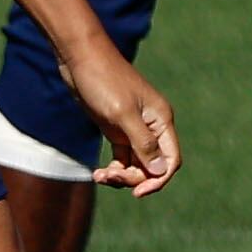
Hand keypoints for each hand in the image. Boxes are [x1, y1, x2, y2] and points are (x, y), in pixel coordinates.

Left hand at [61, 44, 181, 194]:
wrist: (81, 59)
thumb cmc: (104, 81)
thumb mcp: (122, 114)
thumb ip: (143, 143)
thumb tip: (160, 171)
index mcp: (161, 121)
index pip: (170, 160)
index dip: (158, 179)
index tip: (137, 192)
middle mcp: (152, 127)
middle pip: (153, 166)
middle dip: (134, 178)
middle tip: (109, 178)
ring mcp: (134, 128)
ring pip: (137, 164)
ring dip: (122, 176)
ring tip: (100, 176)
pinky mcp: (117, 129)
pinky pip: (123, 158)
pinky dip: (113, 169)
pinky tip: (98, 173)